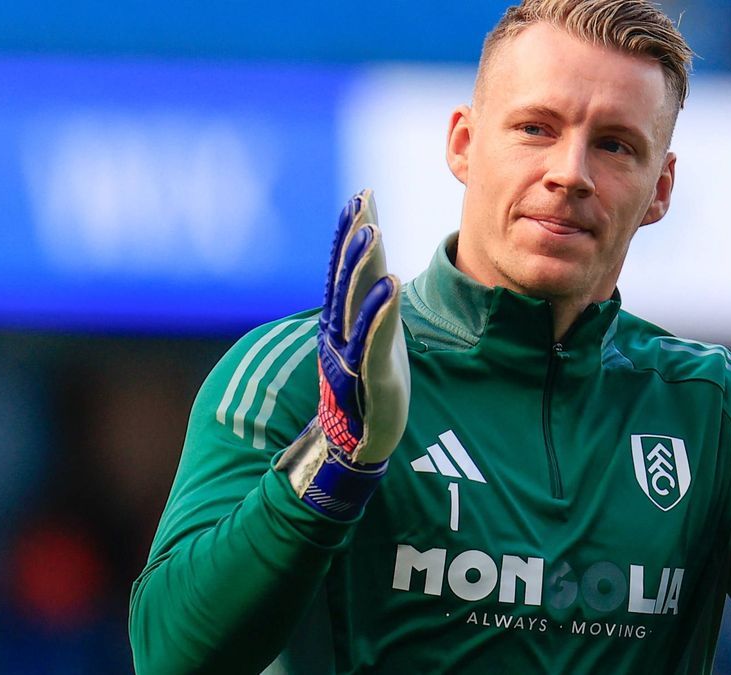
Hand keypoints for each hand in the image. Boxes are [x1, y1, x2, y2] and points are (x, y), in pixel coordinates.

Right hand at [316, 189, 409, 464]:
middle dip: (354, 239)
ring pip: (355, 304)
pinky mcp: (370, 376)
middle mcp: (339, 330)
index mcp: (341, 318)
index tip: (361, 195)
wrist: (358, 439)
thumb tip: (371, 254)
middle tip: (363, 204)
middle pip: (347, 277)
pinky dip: (379, 312)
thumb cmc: (368, 379)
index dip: (350, 232)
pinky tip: (390, 285)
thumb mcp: (370, 331)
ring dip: (363, 267)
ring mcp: (351, 352)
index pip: (344, 267)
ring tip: (373, 234)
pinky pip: (372, 339)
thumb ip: (368, 295)